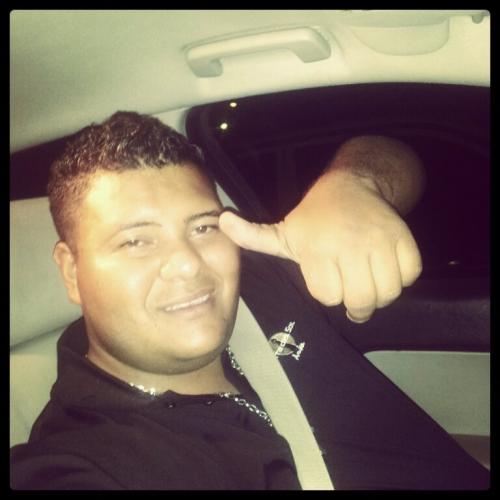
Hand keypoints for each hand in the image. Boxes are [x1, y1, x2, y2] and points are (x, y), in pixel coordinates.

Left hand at [219, 170, 421, 322]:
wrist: (350, 185)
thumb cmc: (312, 217)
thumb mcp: (282, 230)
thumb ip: (252, 235)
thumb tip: (220, 222)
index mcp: (316, 249)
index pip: (328, 297)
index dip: (327, 292)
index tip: (326, 280)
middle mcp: (349, 245)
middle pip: (360, 301)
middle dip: (355, 302)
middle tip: (351, 291)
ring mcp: (379, 241)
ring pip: (387, 292)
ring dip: (378, 293)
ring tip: (367, 281)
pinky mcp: (403, 237)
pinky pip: (409, 275)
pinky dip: (400, 277)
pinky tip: (385, 268)